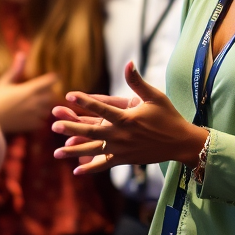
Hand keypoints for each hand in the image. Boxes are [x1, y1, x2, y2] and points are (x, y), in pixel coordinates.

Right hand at [0, 52, 58, 134]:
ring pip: (48, 108)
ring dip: (45, 105)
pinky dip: (40, 117)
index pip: (51, 81)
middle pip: (52, 94)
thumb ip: (16, 69)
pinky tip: (31, 114)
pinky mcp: (32, 125)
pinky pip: (43, 120)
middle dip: (49, 91)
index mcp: (30, 89)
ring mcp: (34, 114)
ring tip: (36, 102)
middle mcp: (35, 102)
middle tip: (43, 90)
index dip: (53, 78)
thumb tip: (21, 54)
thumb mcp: (4, 82)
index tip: (52, 77)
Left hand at [51, 61, 205, 175]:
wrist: (180, 143)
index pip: (101, 109)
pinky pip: (104, 164)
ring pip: (93, 150)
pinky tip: (76, 171)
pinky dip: (90, 168)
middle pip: (91, 131)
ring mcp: (121, 150)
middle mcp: (121, 135)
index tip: (69, 95)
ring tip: (56, 152)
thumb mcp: (154, 96)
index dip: (84, 101)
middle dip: (72, 127)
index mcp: (127, 118)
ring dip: (74, 150)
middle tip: (54, 125)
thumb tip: (129, 63)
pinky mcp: (124, 159)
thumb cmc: (168, 116)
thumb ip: (137, 81)